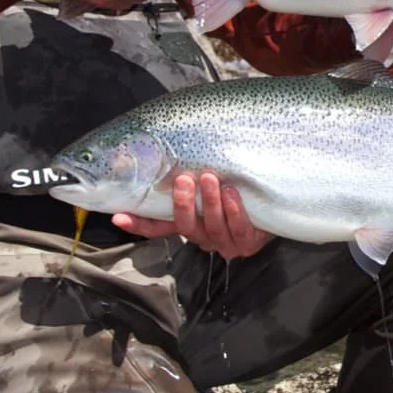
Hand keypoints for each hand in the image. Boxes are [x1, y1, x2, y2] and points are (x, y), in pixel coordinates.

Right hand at [112, 171, 271, 258]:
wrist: (273, 205)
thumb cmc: (236, 190)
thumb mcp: (209, 185)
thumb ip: (188, 177)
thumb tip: (158, 149)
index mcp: (189, 225)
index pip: (157, 228)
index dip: (138, 224)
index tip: (119, 216)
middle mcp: (203, 238)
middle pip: (186, 227)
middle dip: (183, 204)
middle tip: (184, 180)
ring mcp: (225, 243)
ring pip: (212, 227)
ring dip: (210, 203)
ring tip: (212, 179)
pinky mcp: (247, 244)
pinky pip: (238, 228)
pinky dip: (234, 210)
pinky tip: (232, 193)